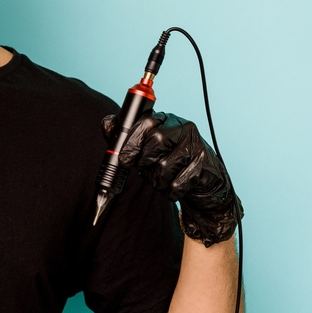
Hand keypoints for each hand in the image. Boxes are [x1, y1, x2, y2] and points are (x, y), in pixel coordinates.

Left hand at [101, 112, 242, 246]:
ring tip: (162, 180)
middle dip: (145, 163)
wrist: (203, 182)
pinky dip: (171, 192)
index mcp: (165, 120)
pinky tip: (175, 188)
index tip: (123, 159)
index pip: (145, 122)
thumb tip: (107, 124)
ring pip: (165, 165)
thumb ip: (124, 136)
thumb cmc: (169, 162)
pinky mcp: (204, 165)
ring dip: (157, 180)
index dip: (132, 141)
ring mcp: (196, 145)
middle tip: (146, 170)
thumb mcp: (145, 148)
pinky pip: (179, 183)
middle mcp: (183, 127)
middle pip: (156, 142)